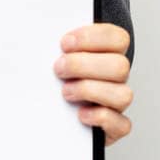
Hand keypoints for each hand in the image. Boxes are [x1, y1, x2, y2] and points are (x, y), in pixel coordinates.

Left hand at [54, 23, 133, 146]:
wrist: (46, 113)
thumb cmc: (52, 78)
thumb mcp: (50, 55)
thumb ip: (51, 44)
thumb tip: (36, 32)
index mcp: (107, 54)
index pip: (117, 39)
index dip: (93, 38)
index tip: (65, 44)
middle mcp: (115, 78)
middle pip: (120, 66)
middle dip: (84, 65)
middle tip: (58, 69)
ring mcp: (116, 103)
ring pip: (124, 95)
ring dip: (90, 91)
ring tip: (65, 92)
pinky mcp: (114, 127)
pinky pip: (122, 124)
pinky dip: (100, 118)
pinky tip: (80, 114)